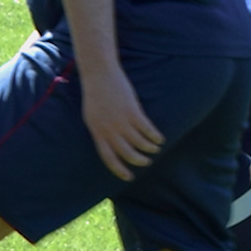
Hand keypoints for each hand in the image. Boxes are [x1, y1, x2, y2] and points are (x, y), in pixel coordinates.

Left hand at [80, 65, 162, 181]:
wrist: (99, 73)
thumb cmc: (95, 93)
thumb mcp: (91, 115)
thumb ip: (100, 130)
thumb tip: (109, 143)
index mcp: (96, 131)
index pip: (108, 157)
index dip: (119, 169)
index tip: (128, 177)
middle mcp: (108, 129)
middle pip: (126, 153)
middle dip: (138, 161)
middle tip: (146, 162)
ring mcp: (120, 121)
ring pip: (139, 143)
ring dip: (149, 148)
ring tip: (155, 149)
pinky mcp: (132, 111)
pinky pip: (147, 130)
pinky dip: (154, 136)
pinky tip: (159, 138)